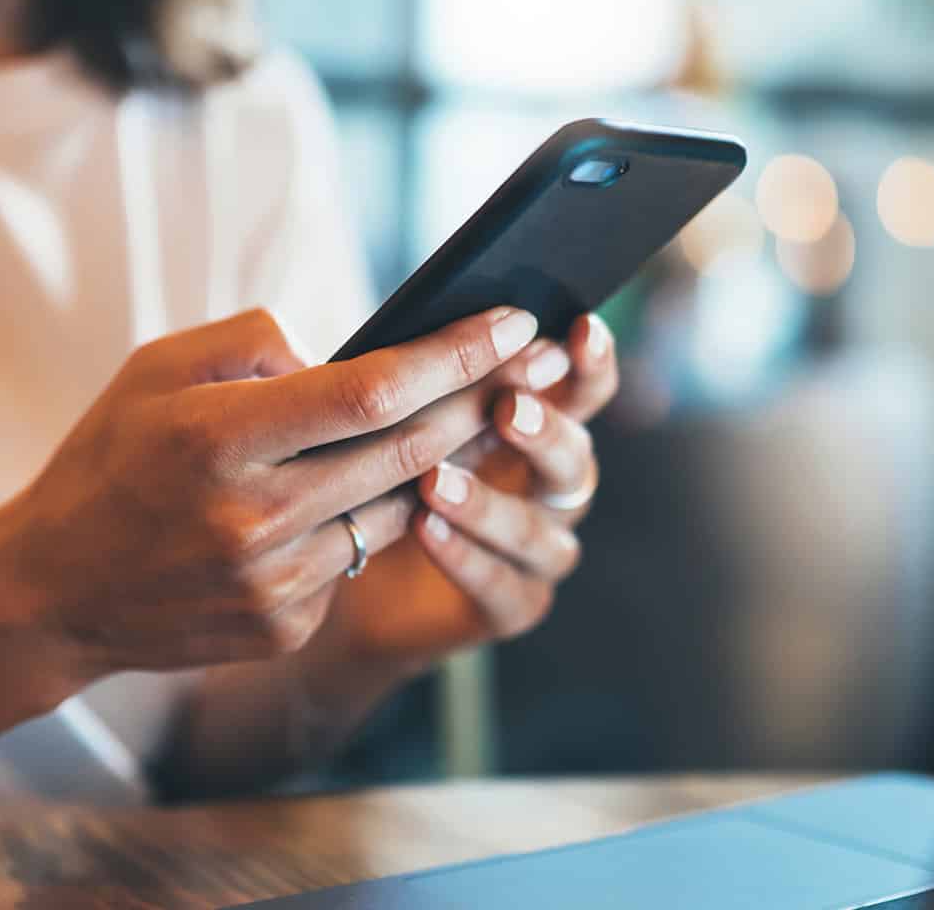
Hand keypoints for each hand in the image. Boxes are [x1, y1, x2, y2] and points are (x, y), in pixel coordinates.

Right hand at [0, 306, 540, 681]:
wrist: (52, 592)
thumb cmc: (108, 460)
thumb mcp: (156, 369)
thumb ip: (256, 343)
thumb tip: (344, 355)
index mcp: (220, 438)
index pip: (372, 390)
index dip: (455, 355)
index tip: (513, 322)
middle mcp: (256, 517)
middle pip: (410, 452)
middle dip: (483, 402)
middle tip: (534, 366)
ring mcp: (276, 582)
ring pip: (397, 509)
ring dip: (445, 462)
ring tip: (478, 414)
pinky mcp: (287, 625)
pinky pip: (356, 559)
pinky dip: (366, 518)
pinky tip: (356, 494)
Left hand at [310, 314, 617, 673]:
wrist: (342, 569)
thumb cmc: (370, 468)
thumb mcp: (386, 413)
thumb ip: (408, 372)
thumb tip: (398, 329)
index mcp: (535, 428)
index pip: (583, 389)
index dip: (590, 362)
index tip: (577, 328)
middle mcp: (550, 489)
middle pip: (575, 458)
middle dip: (544, 430)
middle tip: (503, 408)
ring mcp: (536, 551)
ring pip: (541, 532)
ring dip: (490, 504)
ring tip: (434, 481)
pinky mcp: (510, 605)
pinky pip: (505, 588)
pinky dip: (468, 558)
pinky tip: (426, 530)